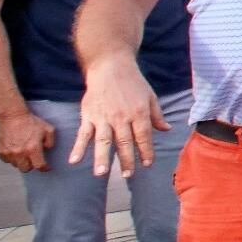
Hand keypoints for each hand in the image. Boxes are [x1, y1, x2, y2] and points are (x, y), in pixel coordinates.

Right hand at [0, 109, 56, 172]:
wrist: (12, 116)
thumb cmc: (30, 122)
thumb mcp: (48, 129)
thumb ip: (50, 142)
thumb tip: (47, 150)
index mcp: (33, 149)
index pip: (39, 166)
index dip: (44, 168)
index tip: (46, 167)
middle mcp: (20, 153)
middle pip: (26, 169)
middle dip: (31, 165)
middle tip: (33, 159)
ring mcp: (9, 153)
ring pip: (16, 165)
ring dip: (20, 161)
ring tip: (23, 152)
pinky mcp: (0, 151)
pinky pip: (6, 160)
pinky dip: (11, 158)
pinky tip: (14, 150)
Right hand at [68, 55, 168, 177]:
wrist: (110, 66)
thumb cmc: (133, 82)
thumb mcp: (150, 96)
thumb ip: (157, 115)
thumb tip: (167, 130)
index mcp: (138, 113)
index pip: (143, 136)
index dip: (146, 151)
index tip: (147, 164)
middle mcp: (121, 117)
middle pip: (124, 142)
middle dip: (126, 160)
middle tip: (127, 175)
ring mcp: (103, 117)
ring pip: (103, 140)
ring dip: (102, 157)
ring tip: (101, 173)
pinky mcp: (89, 115)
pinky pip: (84, 134)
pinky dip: (79, 147)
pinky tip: (75, 161)